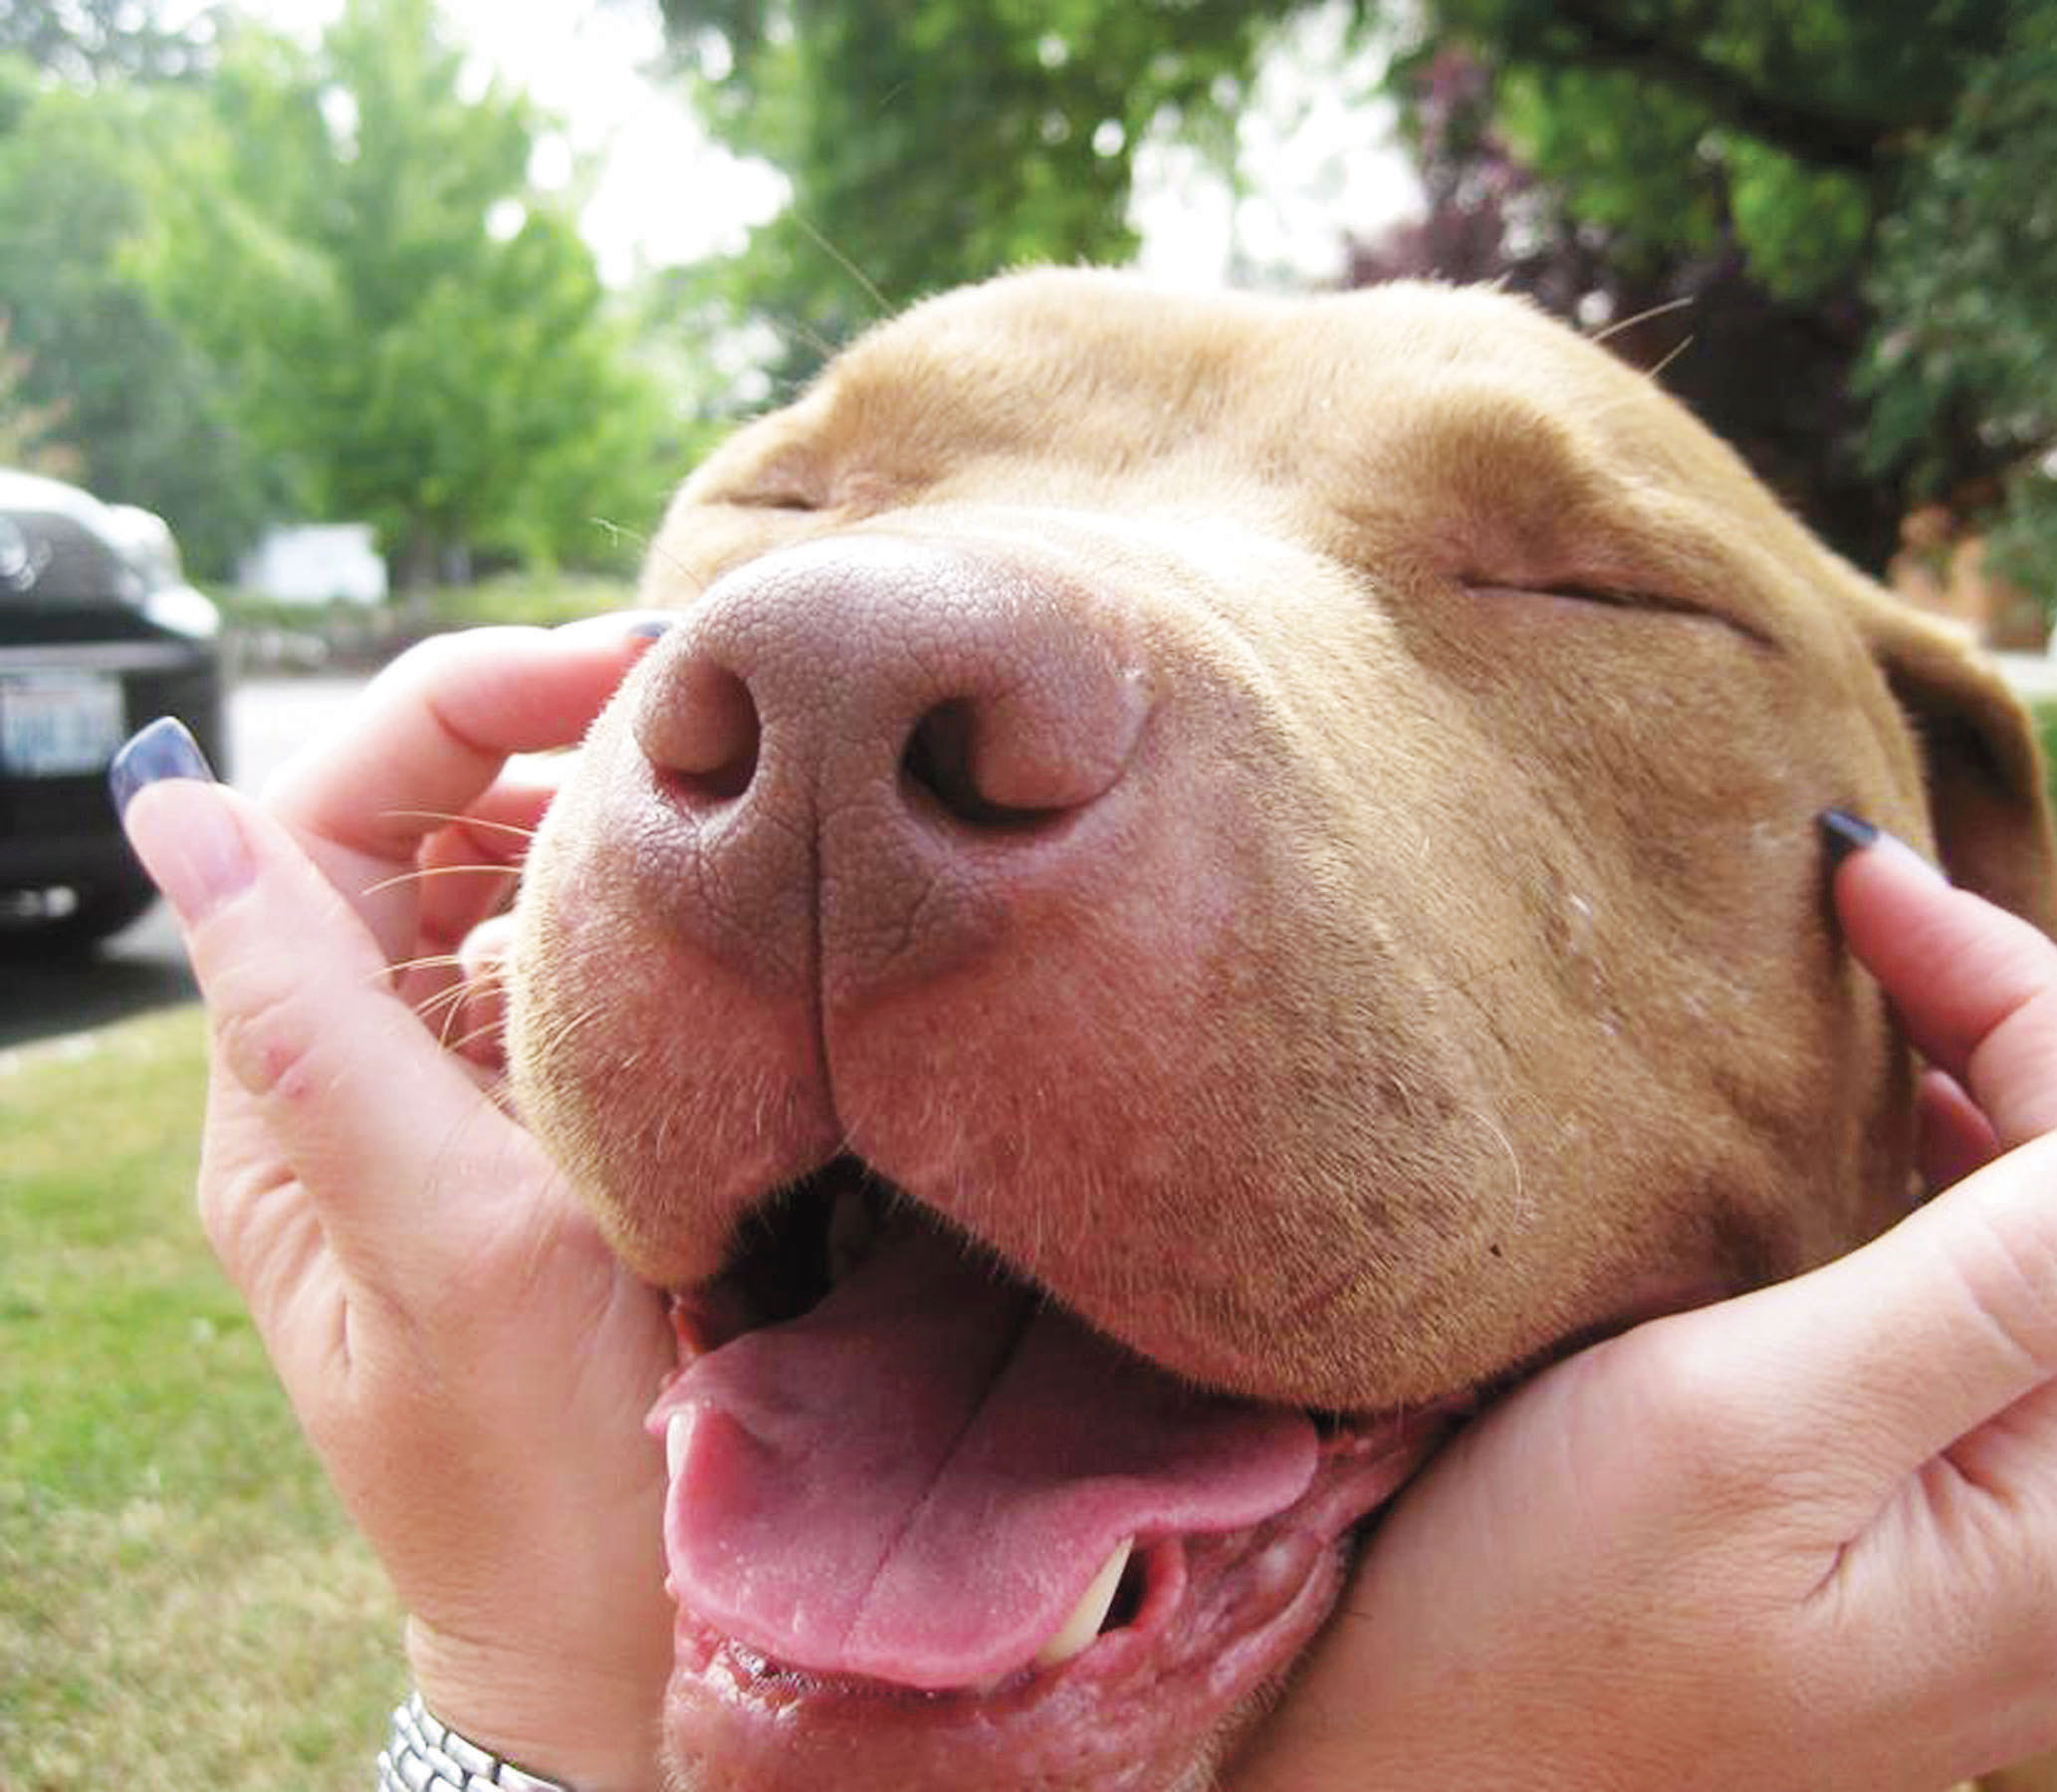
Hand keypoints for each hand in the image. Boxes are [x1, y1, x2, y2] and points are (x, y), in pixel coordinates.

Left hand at [115, 622, 677, 1791]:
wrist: (637, 1650)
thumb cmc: (541, 1480)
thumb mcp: (444, 1252)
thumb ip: (317, 1031)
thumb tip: (181, 807)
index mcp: (290, 1104)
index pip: (321, 823)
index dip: (454, 710)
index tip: (616, 671)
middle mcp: (359, 1090)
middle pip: (405, 835)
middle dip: (530, 744)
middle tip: (694, 714)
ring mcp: (462, 1115)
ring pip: (495, 895)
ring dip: (589, 822)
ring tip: (714, 797)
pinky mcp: (558, 1145)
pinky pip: (572, 984)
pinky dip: (638, 923)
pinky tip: (719, 923)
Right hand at [1233, 822, 2056, 1791]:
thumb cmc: (1515, 1619)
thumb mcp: (1741, 1428)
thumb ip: (1994, 1288)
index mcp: (2053, 1536)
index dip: (2025, 1004)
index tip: (1865, 877)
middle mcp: (2056, 1578)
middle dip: (2053, 1070)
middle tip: (1893, 954)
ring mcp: (1975, 1595)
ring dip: (2017, 1157)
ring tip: (1884, 1045)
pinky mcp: (1888, 1592)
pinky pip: (1999, 1383)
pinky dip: (1963, 1248)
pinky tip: (1857, 1200)